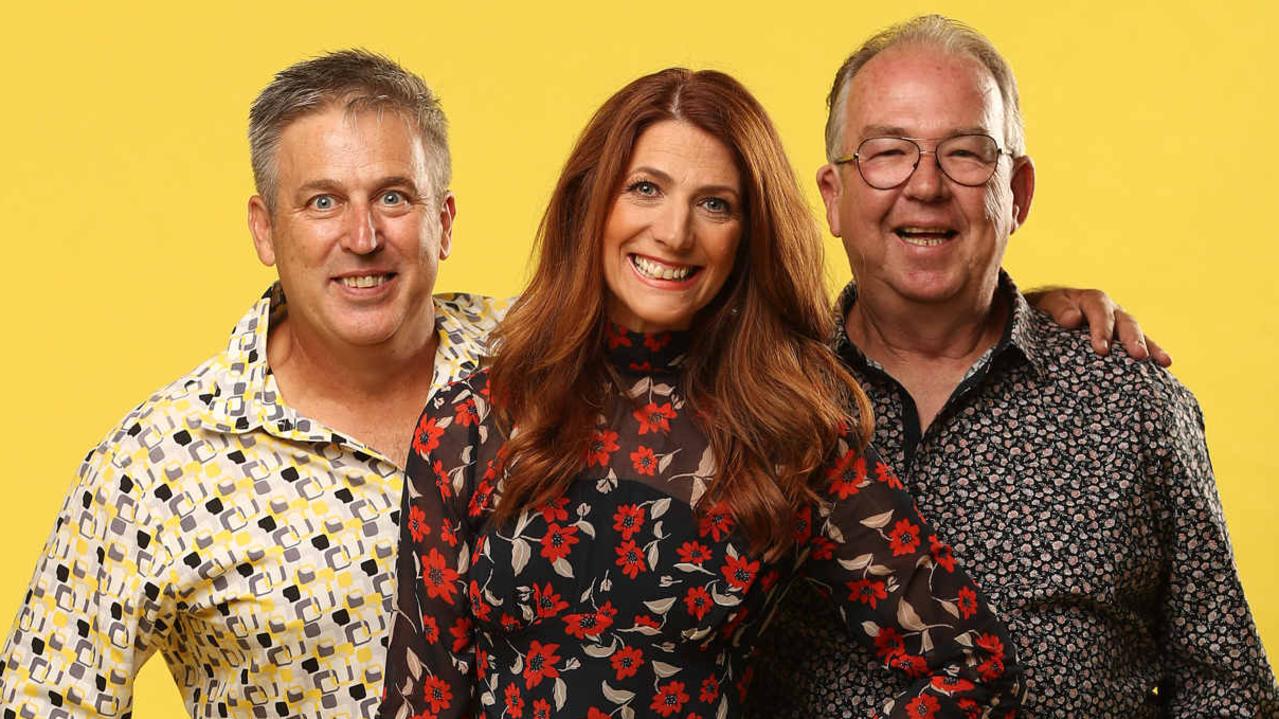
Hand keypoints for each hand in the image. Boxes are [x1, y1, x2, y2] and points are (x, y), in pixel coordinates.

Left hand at [1025, 286, 1171, 366]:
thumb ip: (1059, 310)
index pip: (1100, 311)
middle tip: (1137, 355)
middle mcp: (1110, 310)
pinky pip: (1141, 343)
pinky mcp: (1122, 338)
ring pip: (1137, 332)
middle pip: (1124, 321)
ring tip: (1161, 361)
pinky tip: (1164, 365)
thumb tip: (1073, 319)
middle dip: (1131, 339)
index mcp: (1090, 300)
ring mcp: (1119, 324)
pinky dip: (1153, 352)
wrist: (1047, 312)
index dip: (1102, 329)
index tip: (1101, 349)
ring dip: (1149, 346)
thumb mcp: (1048, 305)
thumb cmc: (1047, 310)